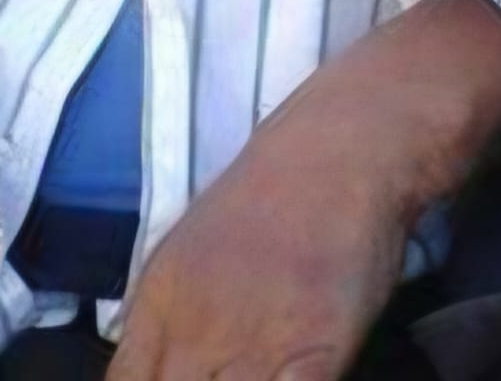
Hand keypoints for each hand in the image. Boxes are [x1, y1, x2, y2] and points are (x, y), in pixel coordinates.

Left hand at [108, 0, 500, 380]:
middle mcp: (193, 325)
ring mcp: (253, 339)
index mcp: (158, 302)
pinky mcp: (315, 347)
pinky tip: (296, 374)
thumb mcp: (192, 253)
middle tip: (228, 371)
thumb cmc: (274, 194)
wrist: (344, 144)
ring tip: (263, 370)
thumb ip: (170, 322)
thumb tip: (156, 371)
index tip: (177, 379)